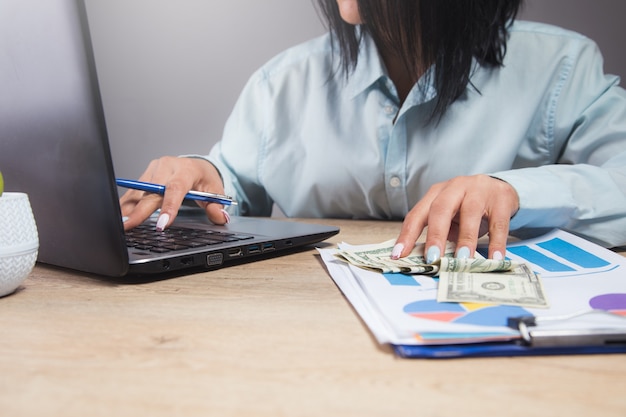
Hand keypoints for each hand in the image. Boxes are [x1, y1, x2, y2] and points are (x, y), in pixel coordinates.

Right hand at [119, 156, 227, 230]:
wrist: (197, 165)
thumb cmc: (205, 179)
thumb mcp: (216, 191)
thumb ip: (217, 206)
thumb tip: (220, 217)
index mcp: (186, 169)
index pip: (175, 189)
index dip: (168, 207)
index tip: (161, 224)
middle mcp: (168, 166)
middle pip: (152, 191)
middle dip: (140, 211)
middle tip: (129, 226)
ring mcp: (155, 168)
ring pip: (140, 191)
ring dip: (129, 208)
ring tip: (121, 223)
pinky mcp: (146, 174)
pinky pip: (135, 190)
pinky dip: (127, 203)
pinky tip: (121, 215)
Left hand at [392, 175, 518, 260]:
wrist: (501, 189)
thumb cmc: (468, 208)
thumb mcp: (450, 217)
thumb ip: (440, 233)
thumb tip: (429, 262)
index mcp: (436, 193)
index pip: (417, 214)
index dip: (407, 235)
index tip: (398, 255)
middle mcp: (455, 187)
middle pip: (441, 209)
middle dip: (435, 235)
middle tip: (432, 258)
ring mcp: (478, 190)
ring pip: (470, 213)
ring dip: (466, 239)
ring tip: (463, 260)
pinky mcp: (501, 198)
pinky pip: (498, 222)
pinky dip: (496, 242)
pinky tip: (495, 258)